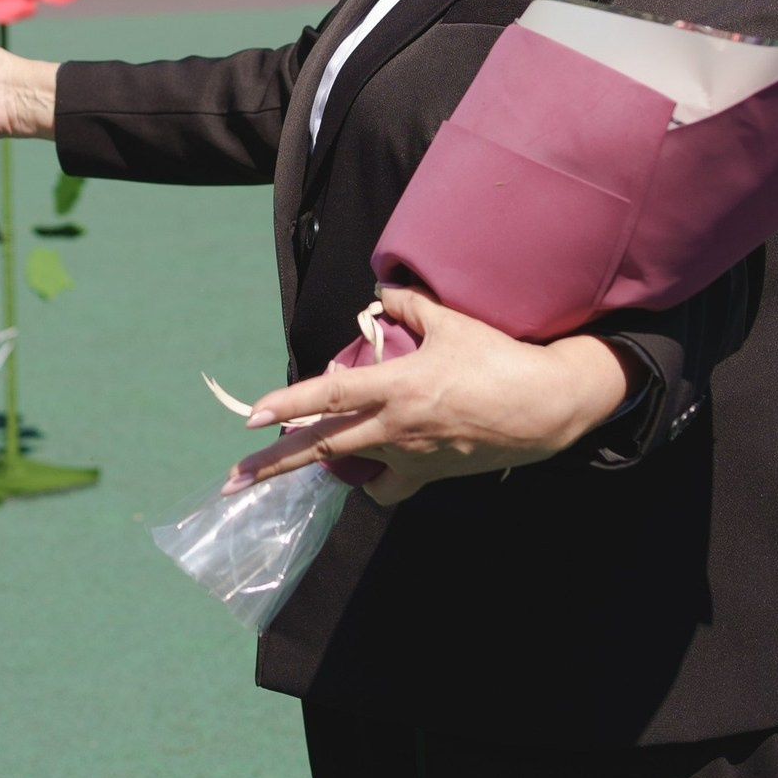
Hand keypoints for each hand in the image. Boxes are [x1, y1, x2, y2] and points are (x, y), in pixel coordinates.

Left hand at [226, 285, 641, 506]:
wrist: (545, 408)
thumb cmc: (498, 358)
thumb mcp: (452, 322)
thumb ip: (409, 305)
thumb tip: (382, 293)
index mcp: (396, 387)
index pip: (329, 396)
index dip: (286, 404)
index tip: (250, 418)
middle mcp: (395, 428)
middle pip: (321, 449)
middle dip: (272, 466)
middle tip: (233, 482)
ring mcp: (410, 457)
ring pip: (351, 468)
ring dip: (323, 465)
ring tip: (292, 463)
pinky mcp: (428, 476)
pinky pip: (388, 485)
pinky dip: (374, 476)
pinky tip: (371, 463)